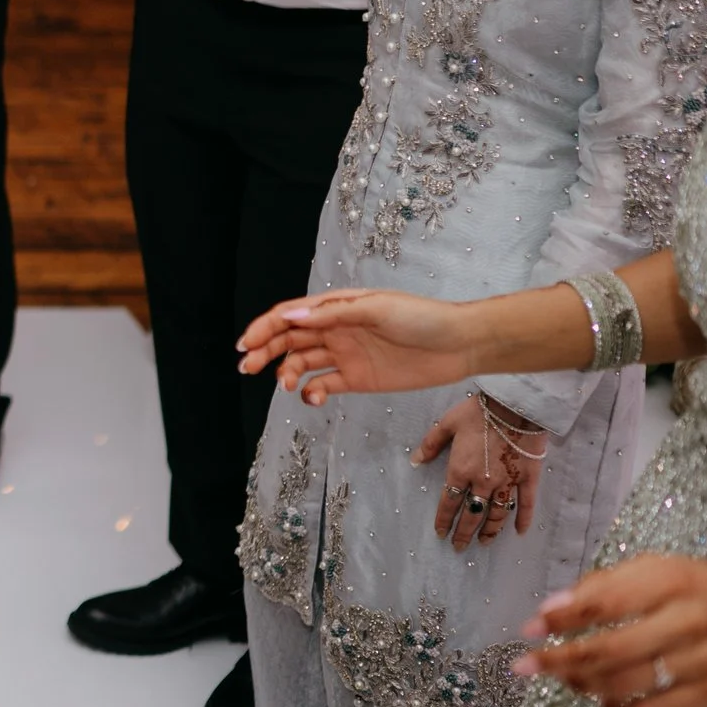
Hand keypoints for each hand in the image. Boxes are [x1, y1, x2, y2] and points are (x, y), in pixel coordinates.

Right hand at [239, 287, 481, 400]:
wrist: (460, 344)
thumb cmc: (422, 317)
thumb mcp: (376, 309)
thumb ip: (332, 314)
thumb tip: (289, 317)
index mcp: (336, 307)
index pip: (290, 316)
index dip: (264, 327)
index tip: (246, 345)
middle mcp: (335, 330)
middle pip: (289, 340)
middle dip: (265, 351)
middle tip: (247, 367)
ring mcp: (345, 355)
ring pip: (301, 363)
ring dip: (286, 373)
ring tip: (284, 385)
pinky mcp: (358, 379)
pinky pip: (324, 385)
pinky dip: (312, 393)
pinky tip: (312, 398)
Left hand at [413, 393, 541, 549]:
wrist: (514, 406)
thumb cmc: (477, 412)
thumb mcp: (446, 423)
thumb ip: (430, 444)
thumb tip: (414, 461)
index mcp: (460, 471)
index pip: (448, 503)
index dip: (444, 520)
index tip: (440, 533)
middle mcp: (482, 483)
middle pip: (472, 515)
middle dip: (464, 532)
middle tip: (459, 546)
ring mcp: (507, 483)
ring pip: (497, 514)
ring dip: (490, 531)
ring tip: (484, 543)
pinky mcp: (528, 479)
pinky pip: (526, 504)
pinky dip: (524, 519)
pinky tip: (520, 532)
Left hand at [520, 555, 706, 706]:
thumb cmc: (701, 588)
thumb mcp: (660, 570)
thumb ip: (606, 585)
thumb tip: (551, 609)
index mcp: (673, 580)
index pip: (607, 601)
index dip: (563, 617)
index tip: (528, 628)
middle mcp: (692, 619)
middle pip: (615, 648)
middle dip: (561, 659)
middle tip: (526, 666)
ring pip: (634, 682)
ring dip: (587, 686)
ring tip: (565, 681)